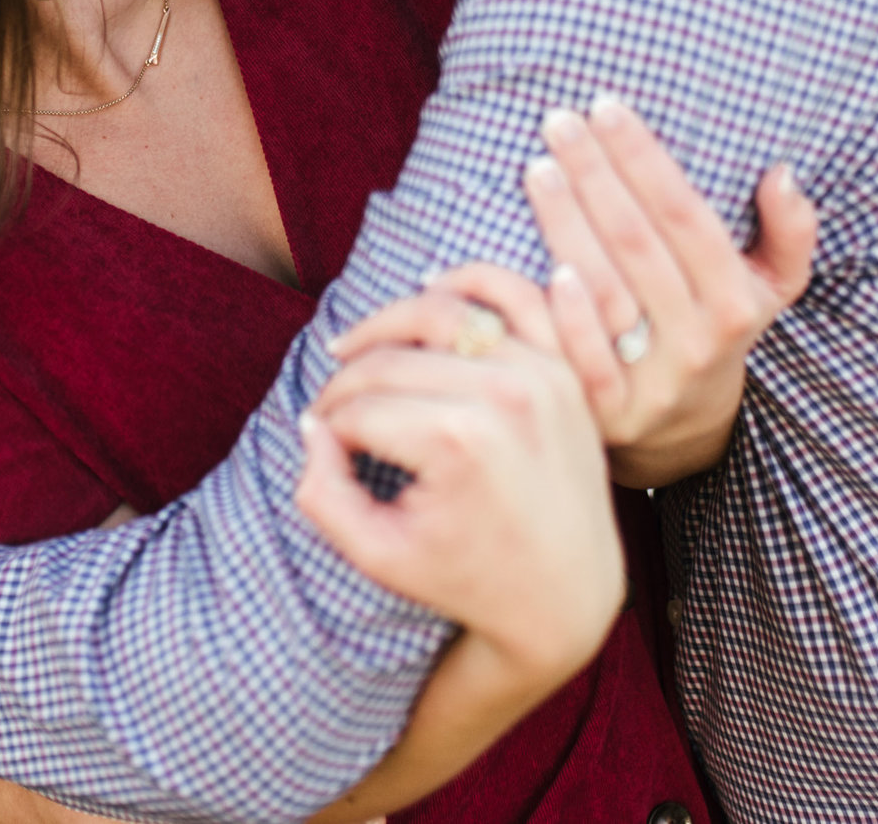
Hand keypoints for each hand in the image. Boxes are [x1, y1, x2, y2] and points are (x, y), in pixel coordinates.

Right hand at [298, 285, 621, 685]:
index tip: (322, 453)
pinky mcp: (563, 368)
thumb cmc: (467, 578)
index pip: (358, 408)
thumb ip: (322, 494)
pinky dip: (471, 282)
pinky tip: (431, 290)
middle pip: (390, 358)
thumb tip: (312, 427)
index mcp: (458, 441)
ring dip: (387, 325)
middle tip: (329, 410)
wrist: (565, 595)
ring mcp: (542, 374)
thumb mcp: (378, 555)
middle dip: (344, 384)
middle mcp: (504, 394)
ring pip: (440, 312)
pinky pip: (516, 296)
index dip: (325, 430)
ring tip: (355, 350)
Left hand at [524, 94, 814, 486]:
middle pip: (636, 242)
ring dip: (566, 225)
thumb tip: (781, 174)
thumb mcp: (772, 285)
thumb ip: (790, 232)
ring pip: (604, 290)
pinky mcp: (608, 412)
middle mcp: (698, 341)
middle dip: (594, 174)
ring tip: (538, 167)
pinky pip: (583, 362)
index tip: (605, 106)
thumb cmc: (718, 326)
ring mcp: (651, 381)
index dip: (643, 158)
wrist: (685, 426)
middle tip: (558, 121)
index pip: (685, 214)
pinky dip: (564, 316)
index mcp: (736, 301)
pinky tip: (538, 267)